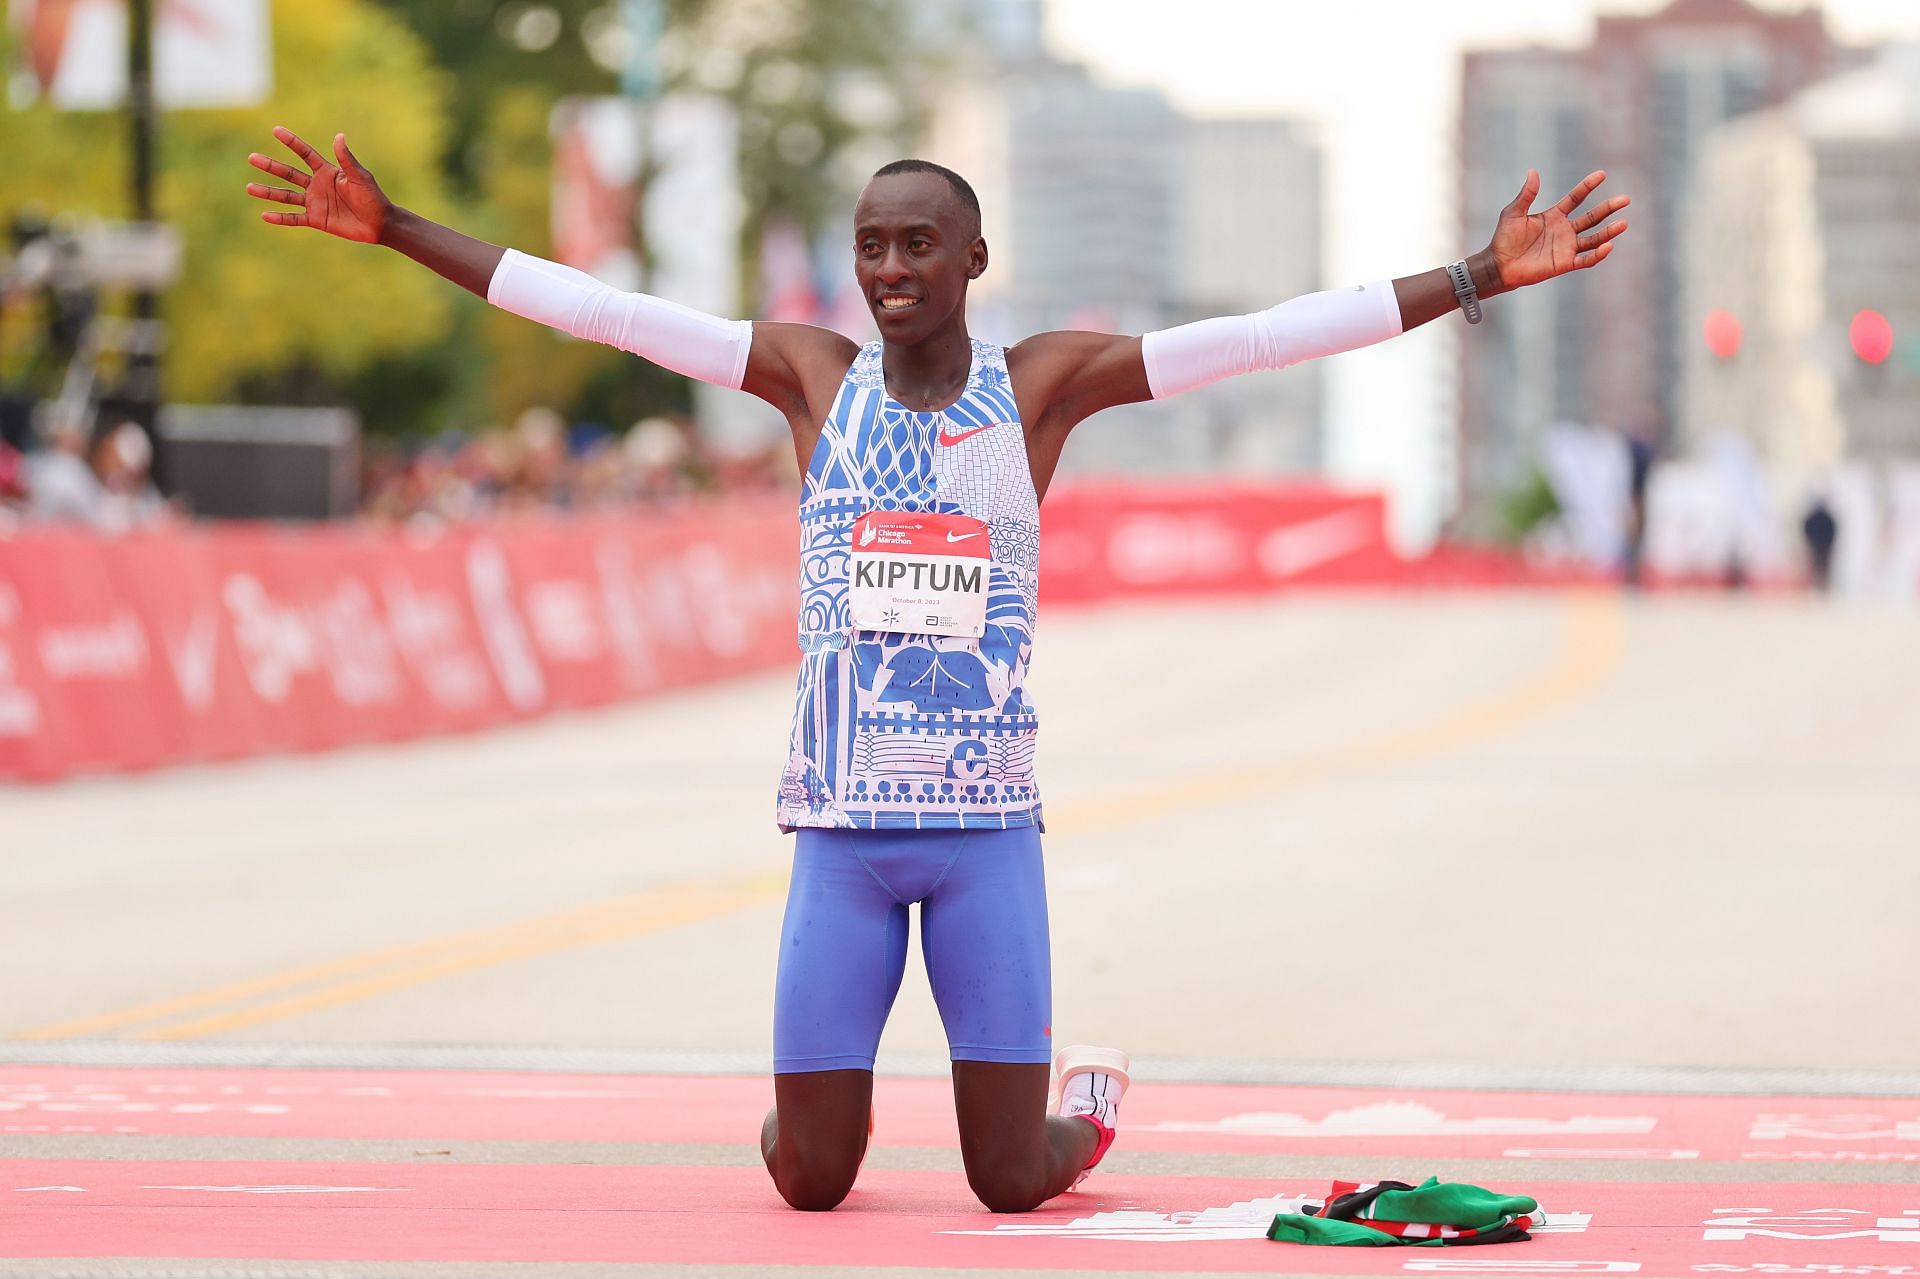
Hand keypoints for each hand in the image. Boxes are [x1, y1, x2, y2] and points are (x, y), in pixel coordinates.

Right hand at [245, 126, 390, 244]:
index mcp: (327, 172)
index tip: (276, 130)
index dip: (292, 142)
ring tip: (249, 188)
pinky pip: (294, 218)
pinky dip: (280, 218)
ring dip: (268, 192)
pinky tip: (264, 215)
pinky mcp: (316, 219)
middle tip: (251, 158)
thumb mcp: (361, 177)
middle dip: (271, 166)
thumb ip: (347, 159)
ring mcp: (315, 202)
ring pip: (286, 196)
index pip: (305, 154)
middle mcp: (317, 185)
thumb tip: (339, 136)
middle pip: (289, 173)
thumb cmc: (373, 198)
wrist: (379, 224)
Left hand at [1486, 169, 1629, 291]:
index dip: (1588, 186)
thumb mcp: (1514, 212)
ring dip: (1609, 232)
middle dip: (1609, 208)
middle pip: (1592, 217)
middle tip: (1626, 199)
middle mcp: (1564, 230)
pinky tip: (1608, 246)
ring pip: (1594, 238)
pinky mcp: (1564, 263)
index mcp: (1554, 215)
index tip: (1602, 174)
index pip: (1576, 198)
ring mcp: (1566, 247)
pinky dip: (1597, 254)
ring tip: (1624, 223)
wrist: (1499, 265)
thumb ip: (1527, 194)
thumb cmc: (1504, 239)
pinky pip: (1586, 259)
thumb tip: (1534, 171)